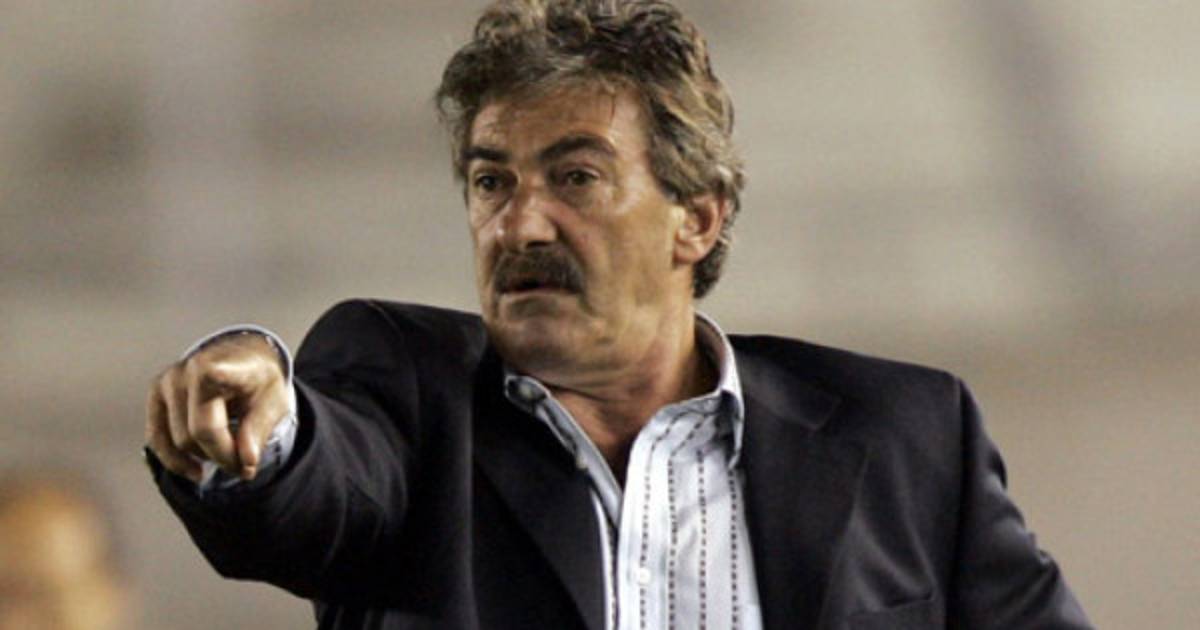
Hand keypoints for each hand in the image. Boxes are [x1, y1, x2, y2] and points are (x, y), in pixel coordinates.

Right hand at [145, 333, 288, 482]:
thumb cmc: (259, 378)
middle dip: (221, 458)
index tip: (248, 464)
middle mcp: (182, 374)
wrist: (244, 355)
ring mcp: (164, 384)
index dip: (226, 451)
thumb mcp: (273, 401)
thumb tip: (246, 461)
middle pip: (193, 437)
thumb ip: (258, 430)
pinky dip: (176, 460)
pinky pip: (156, 440)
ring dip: (203, 458)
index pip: (207, 425)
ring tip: (229, 456)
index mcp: (213, 369)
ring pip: (176, 442)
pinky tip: (196, 470)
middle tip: (245, 466)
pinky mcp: (156, 396)